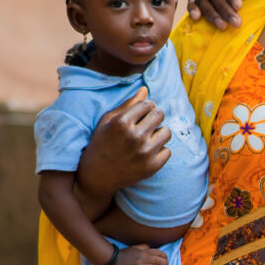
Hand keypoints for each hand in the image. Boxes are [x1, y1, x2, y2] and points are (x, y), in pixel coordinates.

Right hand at [76, 87, 170, 209]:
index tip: (142, 113)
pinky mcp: (152, 167)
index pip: (148, 104)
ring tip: (147, 138)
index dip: (146, 107)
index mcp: (122, 123)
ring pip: (167, 132)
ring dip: (159, 133)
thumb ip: (128, 105)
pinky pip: (168, 151)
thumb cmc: (101, 143)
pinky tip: (147, 152)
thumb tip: (146, 89)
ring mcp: (145, 153)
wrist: (97, 175)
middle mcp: (135, 137)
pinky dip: (160, 150)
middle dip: (154, 117)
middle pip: (160, 115)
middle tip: (146, 124)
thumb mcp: (108, 121)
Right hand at [105, 245, 167, 264]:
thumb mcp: (134, 248)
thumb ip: (144, 248)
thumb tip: (152, 249)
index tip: (165, 260)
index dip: (165, 257)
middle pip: (160, 262)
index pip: (159, 253)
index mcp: (143, 252)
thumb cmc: (123, 255)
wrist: (109, 260)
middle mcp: (141, 259)